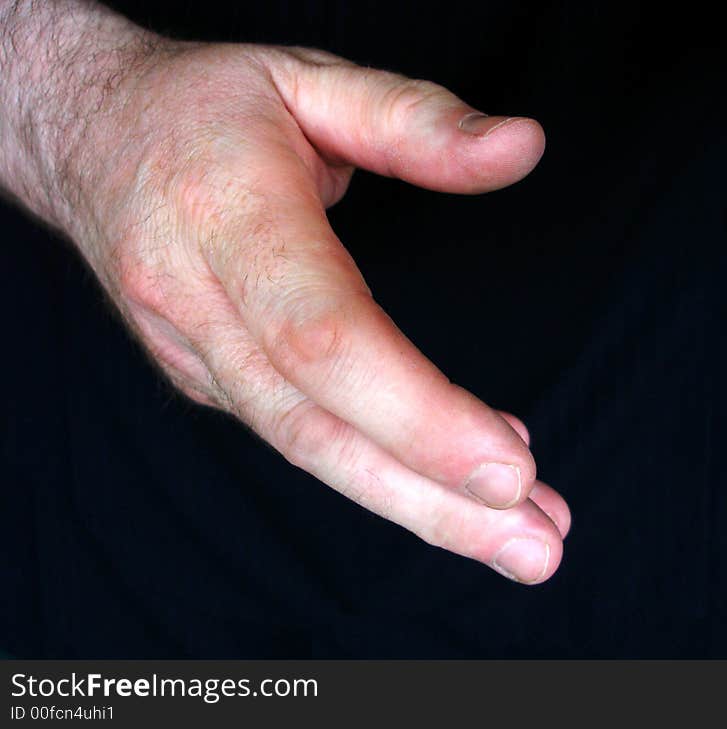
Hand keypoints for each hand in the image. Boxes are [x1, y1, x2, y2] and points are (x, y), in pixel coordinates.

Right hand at [1, 5, 569, 582]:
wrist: (86, 138)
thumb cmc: (201, 109)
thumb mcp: (310, 78)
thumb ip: (418, 119)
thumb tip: (524, 147)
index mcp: (225, 216)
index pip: (323, 339)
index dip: (415, 412)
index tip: (511, 467)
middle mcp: (198, 303)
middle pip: (319, 429)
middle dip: (433, 502)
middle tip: (537, 549)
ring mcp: (196, 355)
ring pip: (310, 452)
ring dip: (420, 508)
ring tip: (518, 543)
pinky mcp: (209, 381)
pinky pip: (301, 437)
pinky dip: (382, 471)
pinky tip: (454, 487)